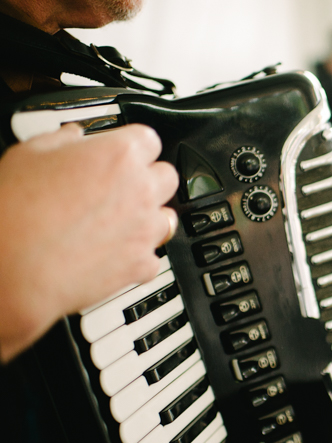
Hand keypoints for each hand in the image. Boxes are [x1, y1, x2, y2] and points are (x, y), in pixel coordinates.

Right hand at [0, 124, 178, 361]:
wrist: (15, 268)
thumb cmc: (16, 212)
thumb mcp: (29, 155)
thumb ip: (60, 140)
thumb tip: (74, 136)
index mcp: (120, 156)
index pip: (149, 140)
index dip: (133, 147)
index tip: (121, 154)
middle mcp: (141, 191)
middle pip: (167, 177)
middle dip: (148, 180)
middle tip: (120, 187)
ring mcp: (146, 229)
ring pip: (167, 216)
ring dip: (149, 217)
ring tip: (118, 222)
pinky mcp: (142, 264)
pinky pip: (153, 256)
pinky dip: (138, 255)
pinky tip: (113, 252)